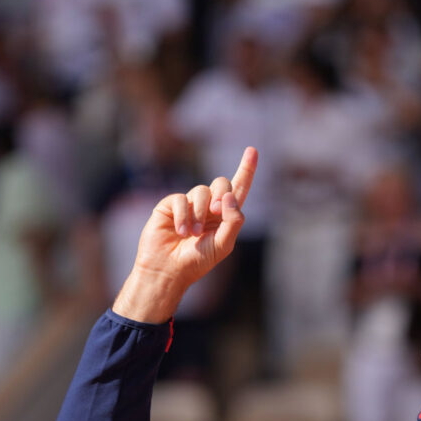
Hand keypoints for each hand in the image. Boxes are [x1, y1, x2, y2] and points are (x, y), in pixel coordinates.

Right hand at [113, 147, 256, 322]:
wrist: (168, 270)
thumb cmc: (197, 261)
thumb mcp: (223, 244)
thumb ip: (233, 221)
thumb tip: (229, 197)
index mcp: (225, 216)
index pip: (239, 188)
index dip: (246, 169)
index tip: (253, 150)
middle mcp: (208, 207)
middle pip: (221, 183)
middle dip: (221, 194)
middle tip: (215, 211)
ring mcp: (189, 204)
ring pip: (201, 190)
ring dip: (199, 213)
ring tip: (193, 233)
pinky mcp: (170, 205)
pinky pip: (181, 199)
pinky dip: (183, 216)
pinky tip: (180, 232)